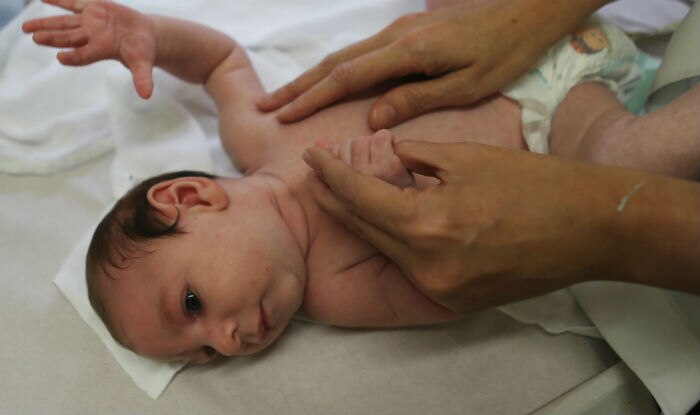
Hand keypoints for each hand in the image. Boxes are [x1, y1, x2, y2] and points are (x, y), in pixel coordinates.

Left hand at [23, 0, 156, 98]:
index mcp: (101, 50)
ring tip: (26, 28)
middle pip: (68, 38)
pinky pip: (72, 3)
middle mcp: (91, 37)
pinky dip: (58, 0)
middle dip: (52, 38)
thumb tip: (146, 95)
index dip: (73, 57)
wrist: (144, 34)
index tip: (61, 57)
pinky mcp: (92, 8)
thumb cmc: (142, 52)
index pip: (83, 55)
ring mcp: (90, 22)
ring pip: (64, 22)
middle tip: (36, 38)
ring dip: (46, 24)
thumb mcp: (143, 64)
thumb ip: (142, 78)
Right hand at [258, 0, 601, 129]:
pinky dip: (336, 70)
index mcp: (409, 52)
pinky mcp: (407, 30)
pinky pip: (361, 52)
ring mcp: (400, 29)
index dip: (312, 98)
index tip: (282, 116)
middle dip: (299, 86)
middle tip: (266, 107)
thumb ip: (417, 99)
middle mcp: (396, 35)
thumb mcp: (466, 86)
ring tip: (287, 98)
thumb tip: (373, 118)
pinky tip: (328, 83)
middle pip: (336, 62)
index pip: (347, 78)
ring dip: (313, 77)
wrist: (527, 12)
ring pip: (345, 55)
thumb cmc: (503, 54)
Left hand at [302, 141, 654, 311]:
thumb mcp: (467, 157)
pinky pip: (412, 267)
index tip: (311, 157)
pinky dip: (396, 242)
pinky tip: (386, 222)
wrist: (591, 229)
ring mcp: (441, 289)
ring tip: (342, 196)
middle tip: (316, 176)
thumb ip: (416, 160)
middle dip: (336, 200)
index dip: (331, 175)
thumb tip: (388, 160)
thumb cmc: (535, 184)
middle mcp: (427, 266)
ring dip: (363, 222)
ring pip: (386, 250)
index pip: (360, 198)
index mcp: (428, 225)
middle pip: (364, 229)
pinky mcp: (456, 301)